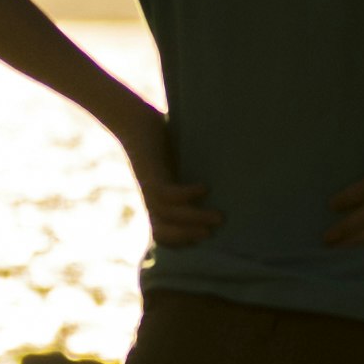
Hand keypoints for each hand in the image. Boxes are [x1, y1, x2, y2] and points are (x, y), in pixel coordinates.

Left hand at [118, 114, 216, 248]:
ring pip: (169, 215)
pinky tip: (205, 188)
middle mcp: (151, 199)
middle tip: (216, 233)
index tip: (206, 239)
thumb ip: (195, 173)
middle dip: (190, 236)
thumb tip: (231, 178)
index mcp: (158, 201)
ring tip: (220, 217)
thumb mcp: (178, 162)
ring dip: (196, 218)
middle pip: (164, 232)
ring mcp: (150, 187)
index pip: (163, 235)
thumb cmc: (159, 139)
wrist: (132, 121)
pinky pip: (167, 193)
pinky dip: (187, 194)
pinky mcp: (150, 173)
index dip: (181, 242)